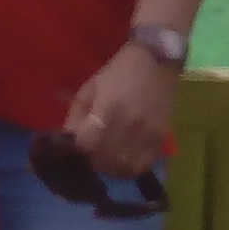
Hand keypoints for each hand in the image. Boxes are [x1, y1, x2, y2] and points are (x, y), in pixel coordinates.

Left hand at [60, 40, 181, 177]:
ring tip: (104, 159)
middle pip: (104, 160)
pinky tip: (122, 160)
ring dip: (110, 168)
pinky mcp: (160, 138)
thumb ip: (76, 117)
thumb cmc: (118, 72)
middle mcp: (130, 125)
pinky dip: (129, 168)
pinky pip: (142, 165)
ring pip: (123, 168)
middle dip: (91, 161)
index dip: (77, 150)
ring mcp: (147, 134)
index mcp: (108, 109)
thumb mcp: (90, 88)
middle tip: (87, 154)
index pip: (86, 145)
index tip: (74, 147)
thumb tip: (67, 142)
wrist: (156, 61)